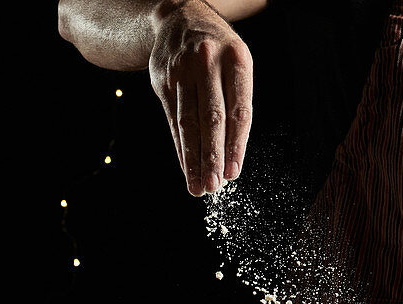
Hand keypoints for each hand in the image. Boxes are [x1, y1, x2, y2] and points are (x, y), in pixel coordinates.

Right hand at [149, 0, 253, 195]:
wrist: (179, 18)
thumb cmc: (217, 51)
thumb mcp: (236, 64)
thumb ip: (236, 104)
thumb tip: (232, 156)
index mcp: (236, 58)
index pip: (239, 110)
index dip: (236, 145)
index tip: (233, 173)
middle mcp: (208, 63)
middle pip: (212, 118)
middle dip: (212, 156)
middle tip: (213, 186)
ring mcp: (182, 71)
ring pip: (188, 123)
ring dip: (193, 158)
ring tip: (197, 186)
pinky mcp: (162, 81)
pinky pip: (172, 121)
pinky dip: (180, 148)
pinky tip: (185, 168)